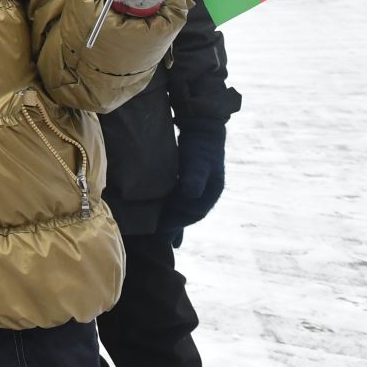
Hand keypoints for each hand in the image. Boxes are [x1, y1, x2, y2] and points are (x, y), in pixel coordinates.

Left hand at [160, 122, 226, 245]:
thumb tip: (191, 193)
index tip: (161, 230)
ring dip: (171, 222)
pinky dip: (172, 212)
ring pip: (182, 210)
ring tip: (158, 235)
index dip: (178, 222)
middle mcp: (205, 194)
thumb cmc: (201, 145)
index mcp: (211, 193)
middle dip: (173, 226)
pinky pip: (179, 202)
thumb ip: (195, 175)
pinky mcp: (187, 183)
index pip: (193, 213)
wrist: (202, 128)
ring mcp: (197, 189)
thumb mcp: (199, 160)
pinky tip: (163, 220)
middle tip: (155, 238)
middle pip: (187, 215)